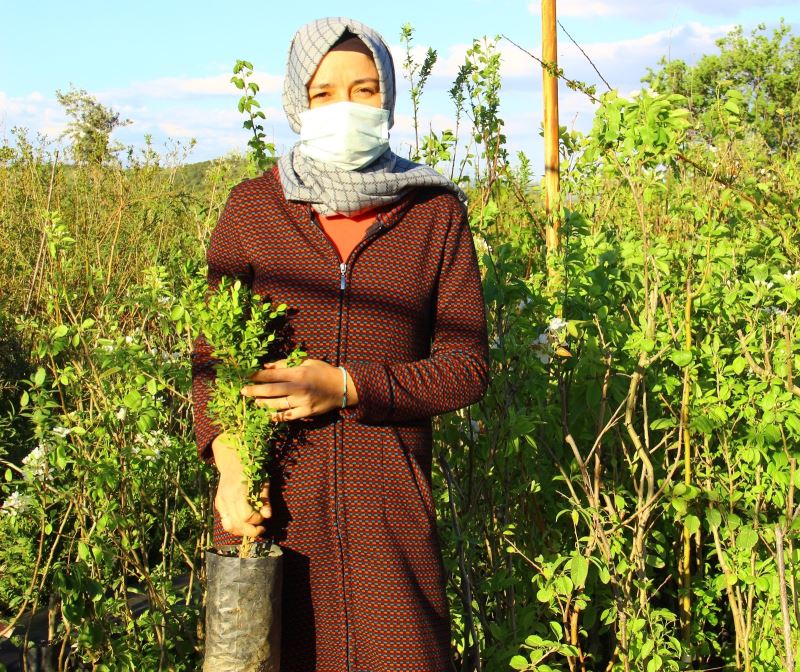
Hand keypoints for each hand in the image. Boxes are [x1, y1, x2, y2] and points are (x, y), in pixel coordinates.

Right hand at [212, 434, 270, 537]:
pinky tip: (244, 523)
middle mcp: (226, 498)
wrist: (232, 463)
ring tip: (252, 529)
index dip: (257, 520)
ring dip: (241, 532)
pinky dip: (235, 526)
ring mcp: (220, 502)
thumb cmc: (251, 471)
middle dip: (251, 531)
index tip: (263, 517)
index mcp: (238, 491)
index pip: (246, 515)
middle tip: (261, 529)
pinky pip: (225, 521)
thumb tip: (268, 516)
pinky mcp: (218, 504)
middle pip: (237, 524)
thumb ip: (265, 500)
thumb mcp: (262, 482)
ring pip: (228, 526)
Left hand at [241, 358, 357, 421]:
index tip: (247, 377)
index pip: (272, 375)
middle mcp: (298, 388)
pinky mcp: (306, 412)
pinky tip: (268, 415)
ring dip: (263, 403)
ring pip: (277, 405)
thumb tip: (266, 366)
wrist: (342, 387)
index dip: (257, 376)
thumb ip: (285, 364)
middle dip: (254, 391)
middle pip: (271, 390)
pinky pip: (287, 416)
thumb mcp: (306, 362)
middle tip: (243, 391)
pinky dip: (276, 416)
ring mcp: (302, 402)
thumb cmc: (322, 371)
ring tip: (255, 402)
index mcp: (298, 373)